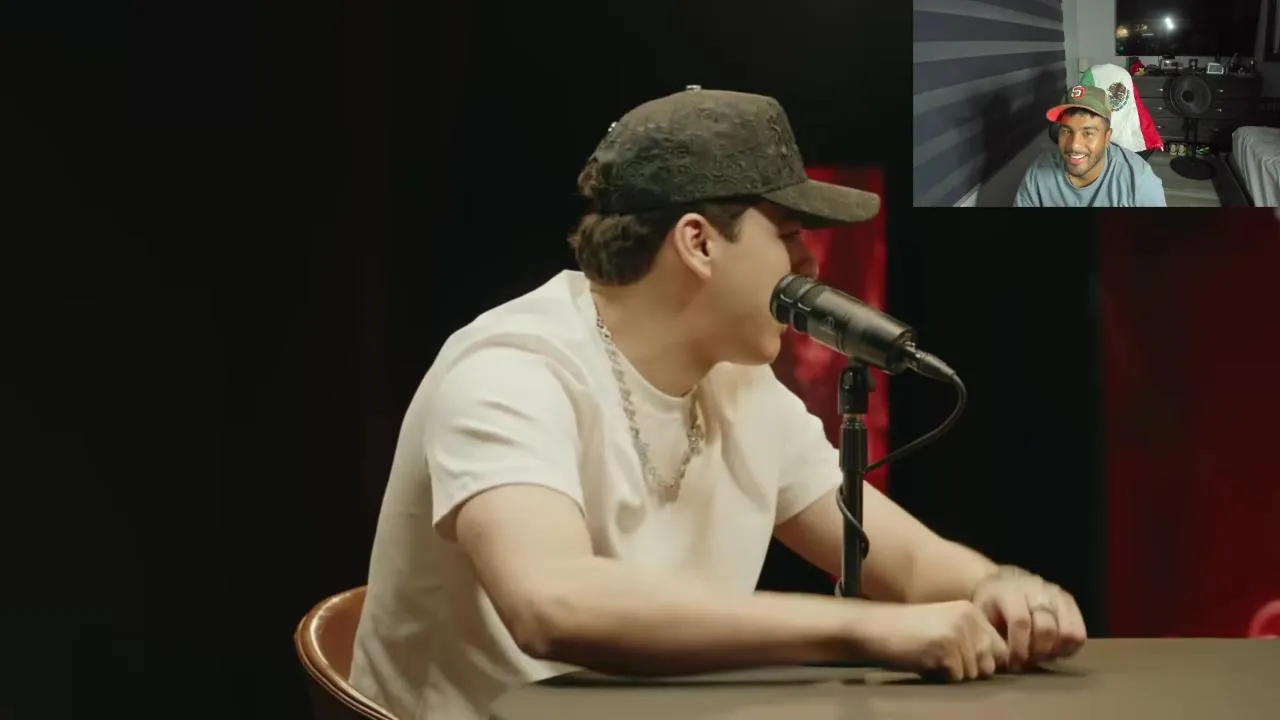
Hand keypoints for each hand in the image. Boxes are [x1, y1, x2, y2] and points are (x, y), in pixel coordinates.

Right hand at [860, 600, 1009, 681]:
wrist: (876, 628)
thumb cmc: (909, 632)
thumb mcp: (945, 626)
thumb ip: (971, 640)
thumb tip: (995, 666)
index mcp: (971, 611)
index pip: (1000, 647)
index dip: (984, 661)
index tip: (962, 660)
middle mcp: (969, 618)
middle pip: (989, 663)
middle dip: (969, 669)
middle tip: (943, 659)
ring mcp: (958, 631)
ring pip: (972, 673)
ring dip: (952, 673)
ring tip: (931, 657)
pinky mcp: (946, 647)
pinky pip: (956, 677)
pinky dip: (940, 675)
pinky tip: (924, 660)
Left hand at [971, 567, 1087, 669]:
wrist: (1004, 581)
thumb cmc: (991, 603)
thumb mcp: (981, 615)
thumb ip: (991, 636)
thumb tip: (1003, 660)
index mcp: (1010, 592)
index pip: (1021, 622)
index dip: (1019, 647)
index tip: (1014, 662)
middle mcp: (1036, 589)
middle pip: (1047, 629)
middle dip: (1037, 652)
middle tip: (1027, 661)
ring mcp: (1056, 594)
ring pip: (1067, 632)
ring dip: (1055, 651)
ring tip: (1040, 655)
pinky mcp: (1070, 602)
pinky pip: (1079, 632)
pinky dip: (1069, 648)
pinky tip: (1053, 650)